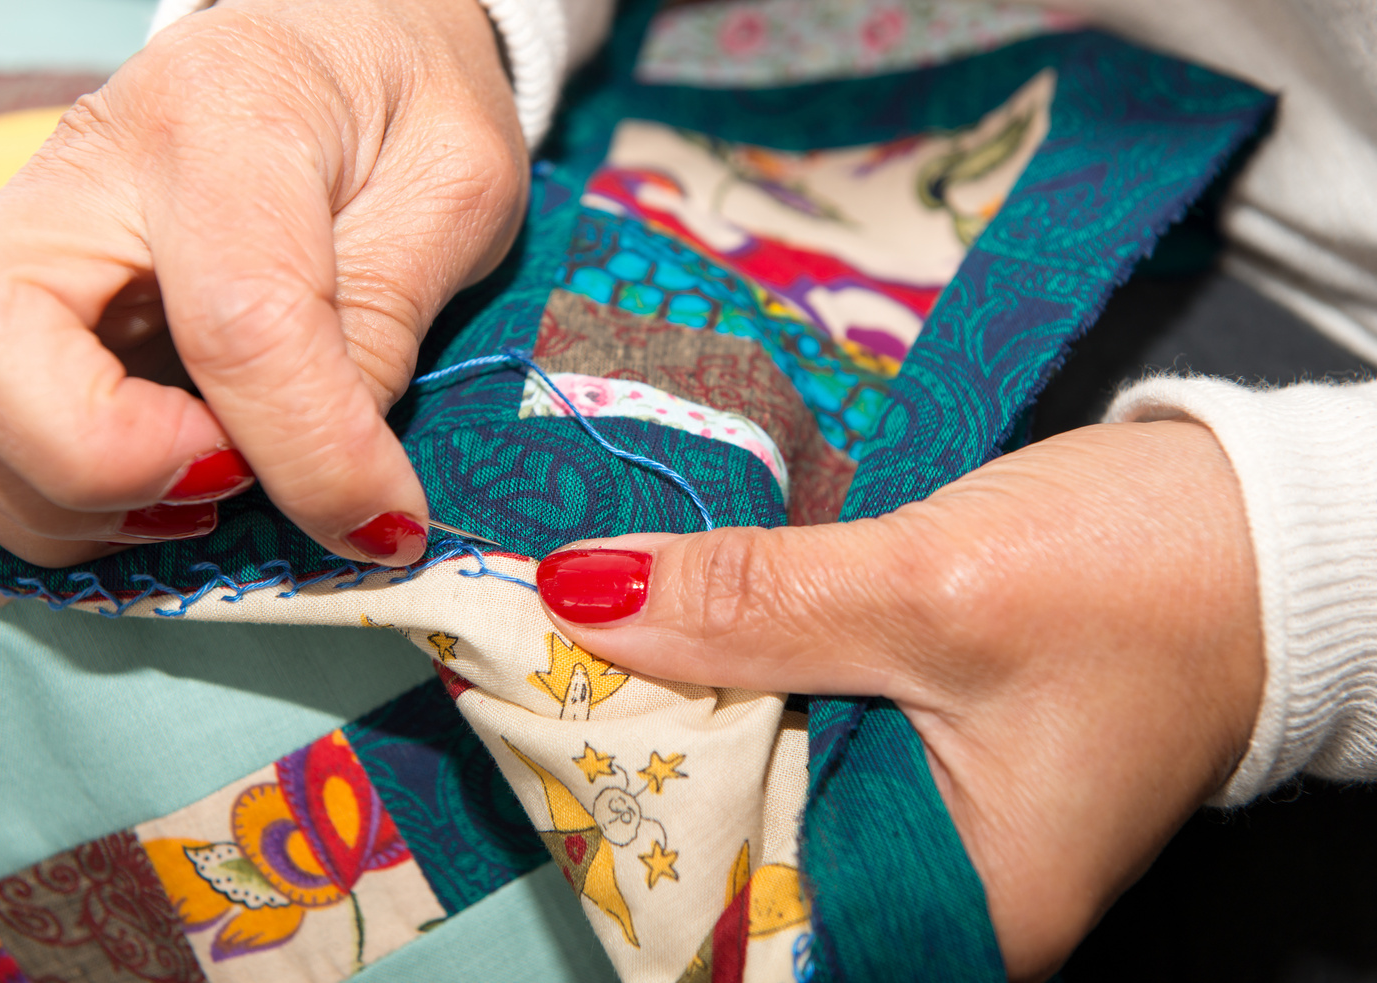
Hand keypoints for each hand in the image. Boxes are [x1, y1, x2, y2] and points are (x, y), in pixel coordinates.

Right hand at [0, 0, 524, 566]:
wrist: (334, 50)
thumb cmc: (403, 106)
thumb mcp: (454, 190)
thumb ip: (388, 323)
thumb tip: (335, 484)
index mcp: (223, 118)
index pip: (235, 319)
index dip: (313, 453)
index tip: (388, 524)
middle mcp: (75, 171)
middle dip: (107, 467)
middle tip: (241, 477)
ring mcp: (15, 239)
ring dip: (90, 506)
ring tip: (226, 475)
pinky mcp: (0, 309)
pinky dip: (68, 505)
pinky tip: (174, 474)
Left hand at [535, 420, 1263, 980]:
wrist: (1256, 523)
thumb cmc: (1145, 576)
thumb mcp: (932, 588)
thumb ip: (753, 602)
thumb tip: (575, 597)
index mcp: (948, 907)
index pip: (738, 922)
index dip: (625, 841)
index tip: (528, 738)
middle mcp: (926, 884)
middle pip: (735, 847)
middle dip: (634, 760)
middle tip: (524, 668)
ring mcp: (918, 809)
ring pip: (753, 774)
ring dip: (676, 703)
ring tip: (568, 634)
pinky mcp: (911, 736)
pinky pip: (792, 722)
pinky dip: (733, 671)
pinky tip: (664, 620)